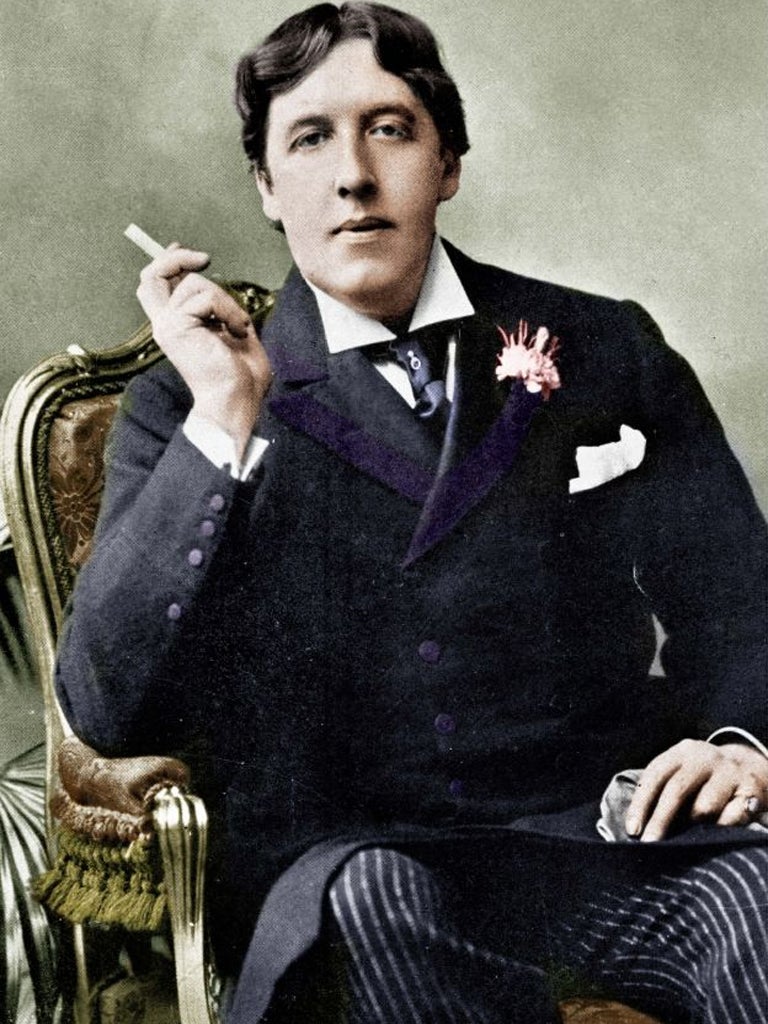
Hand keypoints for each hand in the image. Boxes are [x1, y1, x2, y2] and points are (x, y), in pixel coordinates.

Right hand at [136, 244, 271, 456]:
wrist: (236, 400)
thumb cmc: (241, 375)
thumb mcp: (232, 330)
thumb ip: (219, 307)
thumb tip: (215, 282)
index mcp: (176, 327)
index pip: (156, 286)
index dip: (168, 263)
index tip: (191, 253)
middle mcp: (165, 326)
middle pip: (152, 277)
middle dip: (176, 258)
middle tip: (204, 257)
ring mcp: (167, 326)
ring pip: (194, 284)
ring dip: (226, 301)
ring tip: (238, 326)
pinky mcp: (176, 327)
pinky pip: (206, 297)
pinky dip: (229, 310)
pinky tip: (238, 331)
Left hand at [625, 739, 767, 841]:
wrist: (751, 766)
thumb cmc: (704, 778)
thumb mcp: (683, 772)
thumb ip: (663, 790)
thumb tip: (640, 826)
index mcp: (683, 752)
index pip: (655, 775)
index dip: (641, 803)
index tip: (632, 830)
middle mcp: (705, 758)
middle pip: (677, 790)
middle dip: (660, 820)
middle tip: (650, 844)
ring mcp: (730, 772)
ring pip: (704, 808)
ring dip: (694, 826)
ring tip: (693, 831)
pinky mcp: (751, 790)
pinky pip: (730, 819)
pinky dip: (721, 829)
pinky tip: (718, 831)